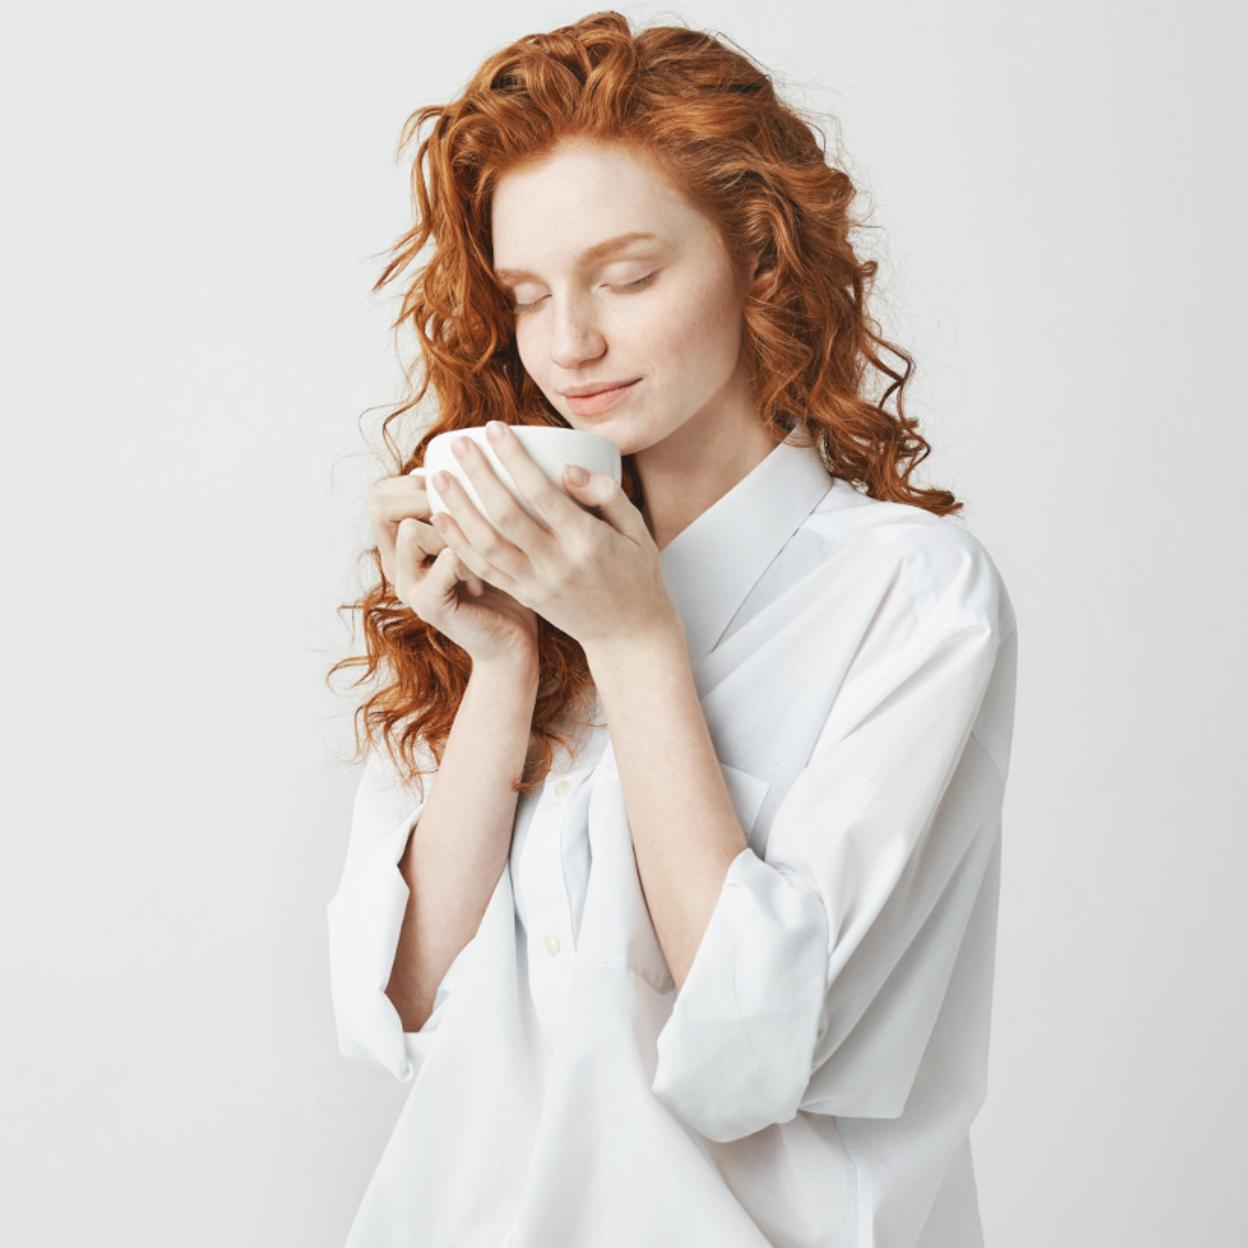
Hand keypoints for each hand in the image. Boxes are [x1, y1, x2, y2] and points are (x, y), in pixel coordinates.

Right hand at [366, 467, 538, 665]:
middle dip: (422, 497)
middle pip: (379, 505)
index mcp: (401, 546)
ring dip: (453, 531)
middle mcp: (395, 564)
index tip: (448, 487)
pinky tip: (482, 581)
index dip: (409, 481)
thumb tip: (446, 457)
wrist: (513, 641)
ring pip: (410, 529)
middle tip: (459, 513)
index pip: (378, 494)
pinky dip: (467, 560)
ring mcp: (408, 586)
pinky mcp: (428, 606)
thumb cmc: (505, 581)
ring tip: (480, 559)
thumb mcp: (481, 533)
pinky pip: (443, 561)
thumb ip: (461, 502)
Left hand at [428, 422, 680, 650]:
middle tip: (459, 443)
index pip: (541, 492)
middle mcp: (557, 563)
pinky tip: (441, 519)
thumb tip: (567, 468)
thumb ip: (607, 494)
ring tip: (438, 477)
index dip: (514, 458)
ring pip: (486, 544)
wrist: (628, 634)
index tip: (495, 428)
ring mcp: (536, 583)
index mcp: (587, 541)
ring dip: (458, 508)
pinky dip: (459, 544)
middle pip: (506, 514)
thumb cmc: (636, 574)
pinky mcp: (524, 596)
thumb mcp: (637, 529)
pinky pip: (484, 570)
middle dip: (478, 475)